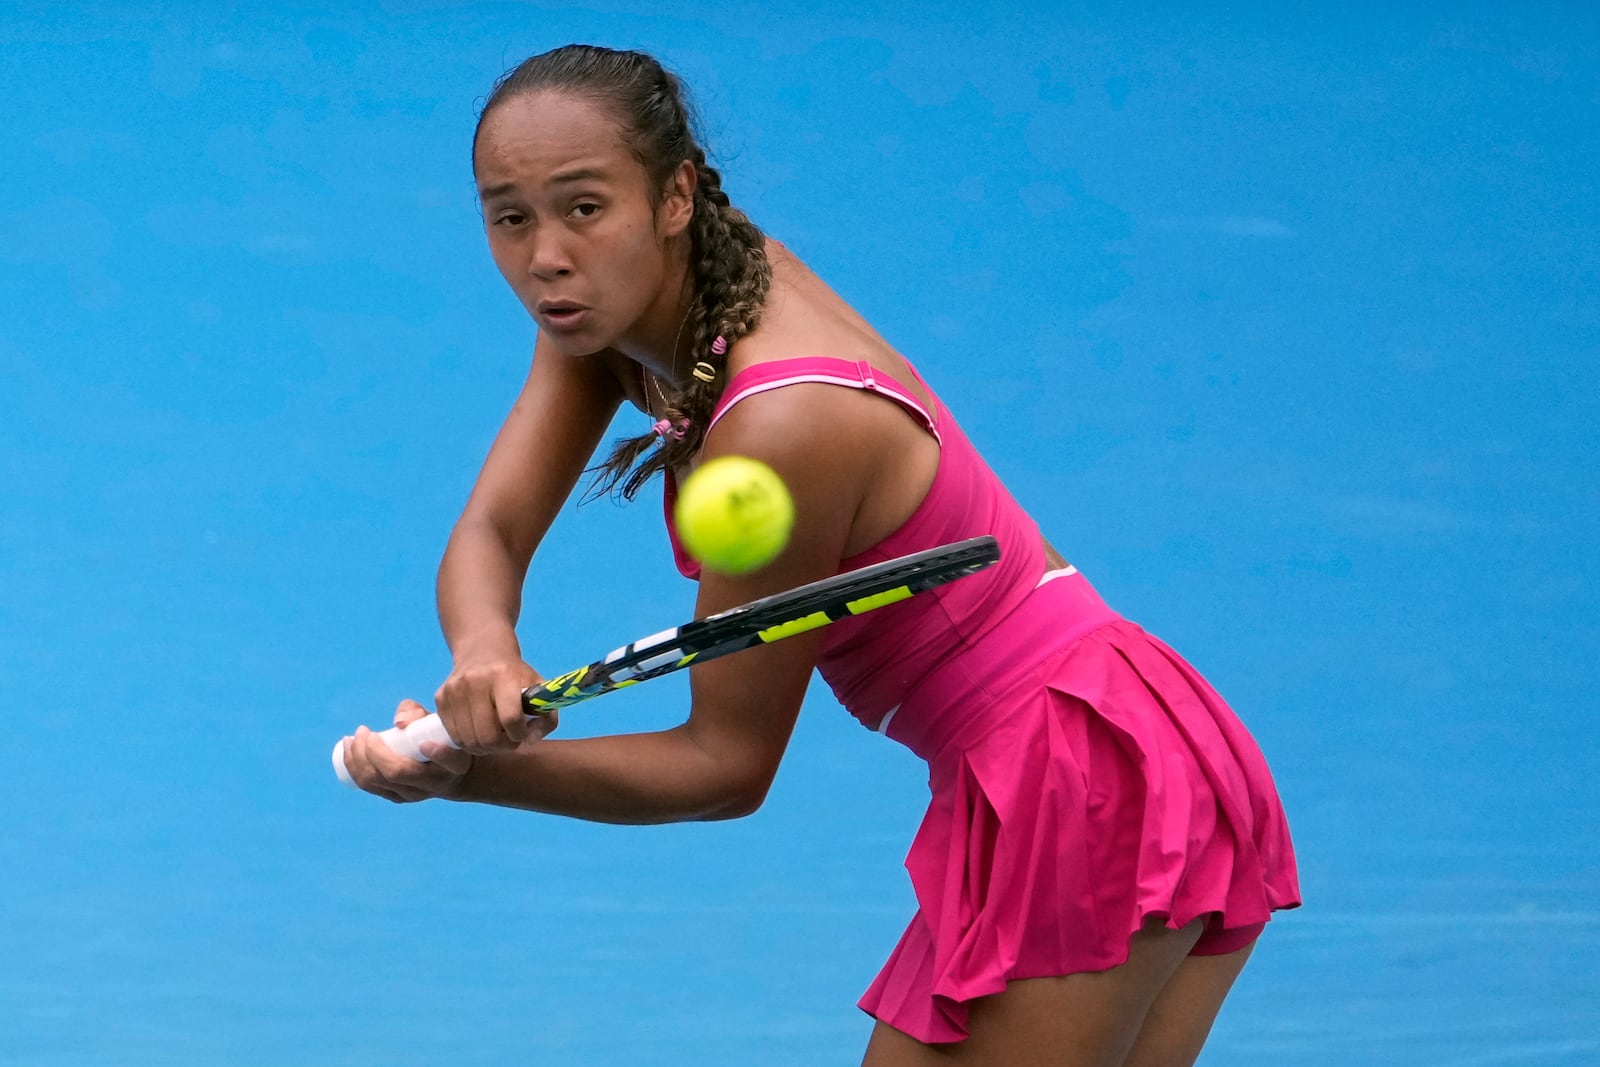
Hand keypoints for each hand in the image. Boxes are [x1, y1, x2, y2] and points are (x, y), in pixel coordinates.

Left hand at [339, 699, 476, 803]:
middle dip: (373, 750)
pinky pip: (368, 786)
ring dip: (357, 758)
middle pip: (397, 772)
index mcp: (455, 764)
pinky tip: (348, 749)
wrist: (450, 773)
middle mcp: (433, 783)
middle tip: (364, 731)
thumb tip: (398, 723)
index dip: (437, 753)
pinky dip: (353, 767)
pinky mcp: (397, 798)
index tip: (424, 743)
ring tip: (351, 739)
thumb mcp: (439, 722)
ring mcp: (413, 794)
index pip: (448, 761)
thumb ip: (418, 714)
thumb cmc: (442, 738)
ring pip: (377, 781)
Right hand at [433, 653, 554, 754]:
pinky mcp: (440, 697)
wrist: (482, 651)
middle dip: (502, 746)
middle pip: (488, 736)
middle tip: (508, 740)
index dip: (519, 734)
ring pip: (469, 741)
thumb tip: (529, 740)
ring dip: (485, 747)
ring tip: (494, 736)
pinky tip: (478, 730)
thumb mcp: (539, 689)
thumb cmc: (515, 675)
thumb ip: (546, 718)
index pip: (511, 718)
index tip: (522, 733)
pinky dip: (468, 741)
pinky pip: (454, 736)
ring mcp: (454, 689)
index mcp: (504, 675)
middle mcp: (475, 680)